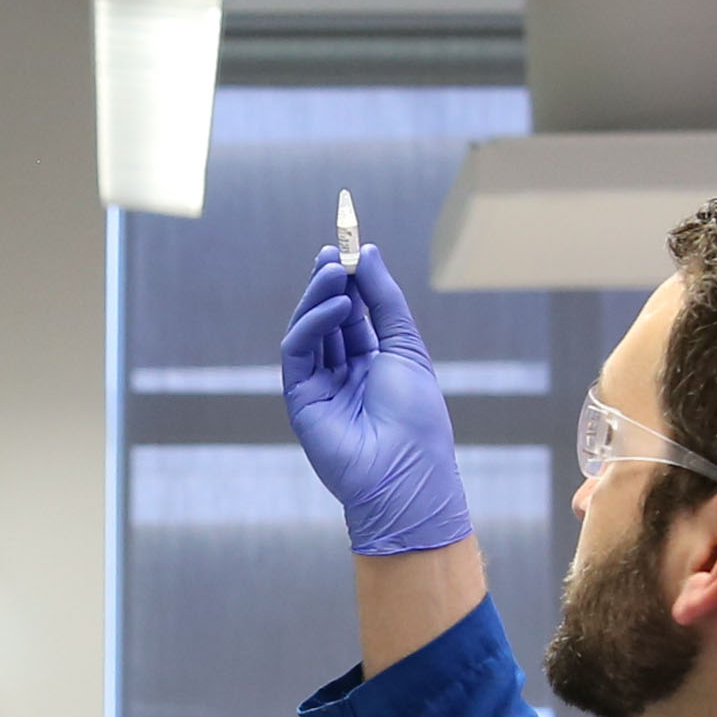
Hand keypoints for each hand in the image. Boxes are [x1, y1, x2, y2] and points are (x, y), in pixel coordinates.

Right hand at [279, 246, 471, 556]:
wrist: (406, 472)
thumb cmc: (417, 418)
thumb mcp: (406, 346)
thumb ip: (384, 299)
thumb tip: (368, 252)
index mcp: (374, 364)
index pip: (355, 312)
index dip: (351, 280)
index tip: (351, 245)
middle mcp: (344, 373)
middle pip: (329, 317)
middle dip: (330, 282)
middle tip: (334, 250)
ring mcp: (320, 386)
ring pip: (310, 330)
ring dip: (320, 295)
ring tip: (334, 267)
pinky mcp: (301, 398)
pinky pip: (299, 352)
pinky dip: (313, 324)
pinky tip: (336, 305)